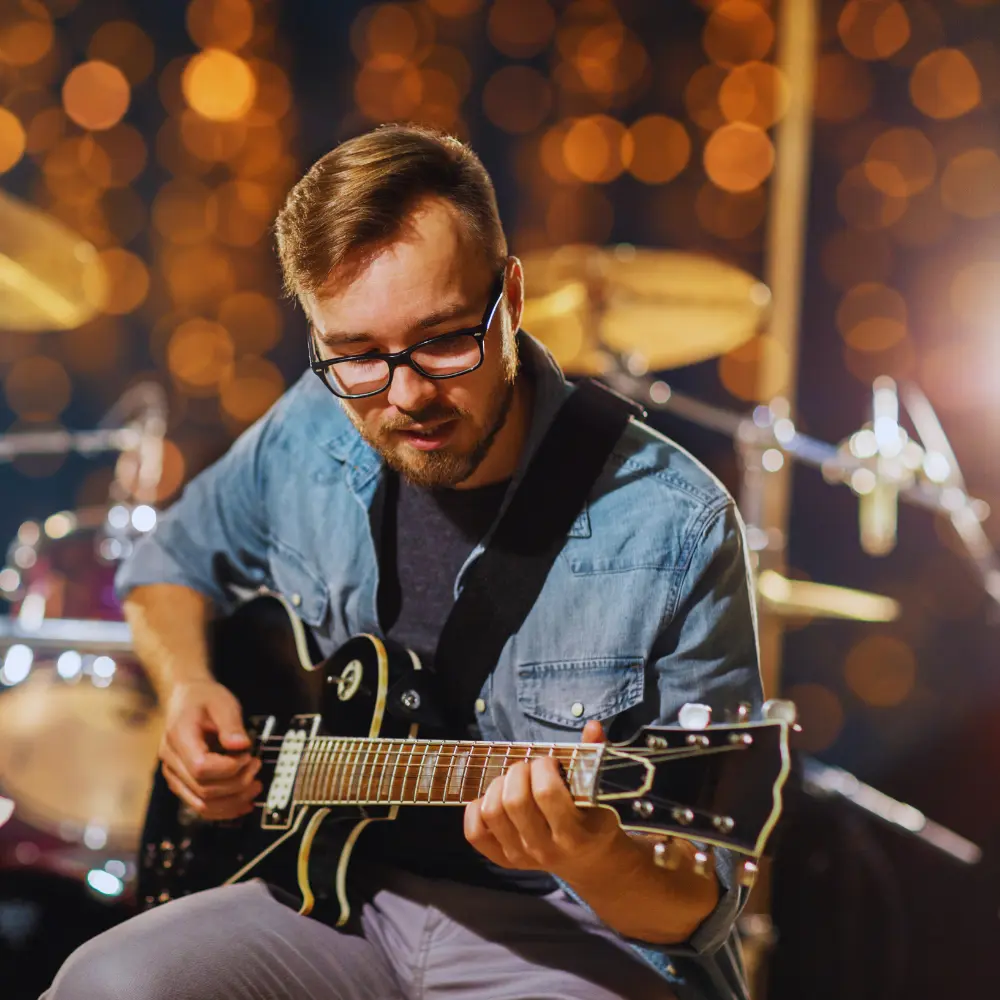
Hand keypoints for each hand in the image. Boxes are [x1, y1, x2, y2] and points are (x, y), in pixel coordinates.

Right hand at [159, 680, 260, 819]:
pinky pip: (200, 805)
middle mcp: (171, 761)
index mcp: (178, 737)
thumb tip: (241, 746)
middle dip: (237, 783)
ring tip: (255, 785)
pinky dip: (223, 809)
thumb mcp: (221, 702)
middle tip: (256, 765)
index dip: (229, 768)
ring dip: (233, 801)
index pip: (201, 768)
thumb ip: (231, 724)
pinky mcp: (182, 783)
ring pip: (201, 804)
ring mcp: (174, 775)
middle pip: (203, 789)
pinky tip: (244, 803)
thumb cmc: (204, 699)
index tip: (248, 755)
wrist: (186, 700)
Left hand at [463, 720, 624, 883]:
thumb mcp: (600, 793)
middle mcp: (545, 849)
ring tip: (514, 781)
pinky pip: (475, 832)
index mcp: (573, 835)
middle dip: (519, 771)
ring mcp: (521, 857)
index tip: (550, 762)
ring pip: (492, 812)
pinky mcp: (503, 859)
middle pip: (514, 801)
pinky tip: (496, 798)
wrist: (588, 860)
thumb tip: (592, 726)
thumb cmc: (594, 820)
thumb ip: (594, 758)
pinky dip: (477, 808)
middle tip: (531, 769)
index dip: (543, 767)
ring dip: (499, 785)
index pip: (546, 793)